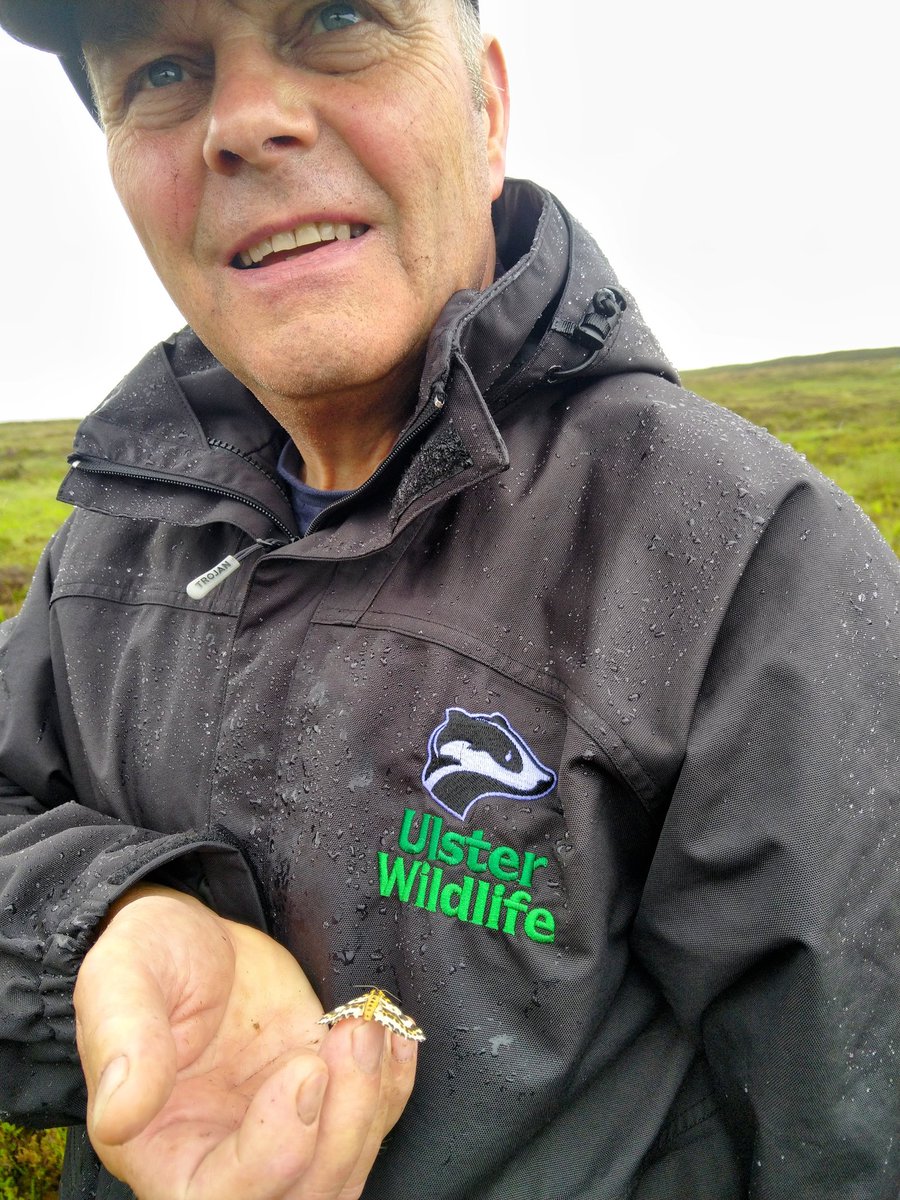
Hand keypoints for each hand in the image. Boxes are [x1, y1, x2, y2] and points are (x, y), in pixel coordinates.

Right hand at [74, 885, 416, 1199]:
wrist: (193, 934)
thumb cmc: (148, 956)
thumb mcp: (122, 978)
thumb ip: (123, 1042)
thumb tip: (120, 1115)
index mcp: (162, 1149)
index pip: (223, 1197)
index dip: (276, 1148)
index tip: (304, 1066)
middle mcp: (222, 1160)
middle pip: (300, 1197)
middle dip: (343, 1128)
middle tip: (354, 1035)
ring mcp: (279, 1131)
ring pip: (342, 1172)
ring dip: (371, 1106)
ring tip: (368, 1024)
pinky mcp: (320, 1099)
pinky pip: (370, 1125)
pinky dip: (392, 1090)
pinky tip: (392, 1036)